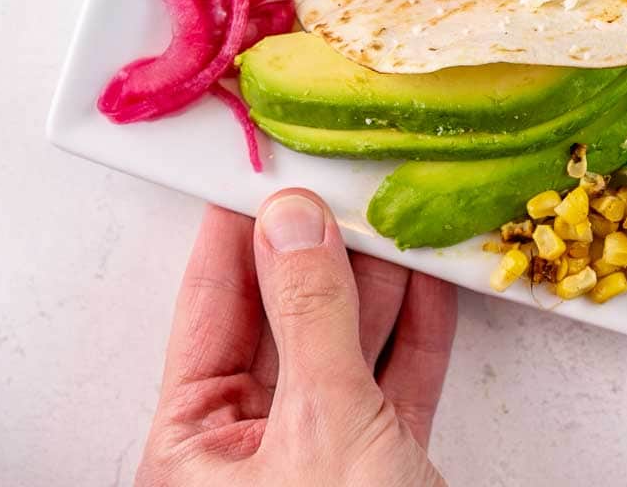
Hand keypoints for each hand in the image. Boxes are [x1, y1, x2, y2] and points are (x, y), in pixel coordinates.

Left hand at [137, 191, 456, 485]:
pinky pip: (393, 377)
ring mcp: (317, 456)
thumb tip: (294, 224)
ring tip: (396, 215)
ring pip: (343, 342)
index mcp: (195, 450)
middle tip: (345, 183)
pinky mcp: (379, 465)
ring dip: (378, 279)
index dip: (240, 232)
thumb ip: (312, 317)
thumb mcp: (322, 425)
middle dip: (321, 249)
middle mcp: (250, 452)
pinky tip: (431, 276)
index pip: (211, 309)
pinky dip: (417, 326)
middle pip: (283, 318)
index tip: (269, 169)